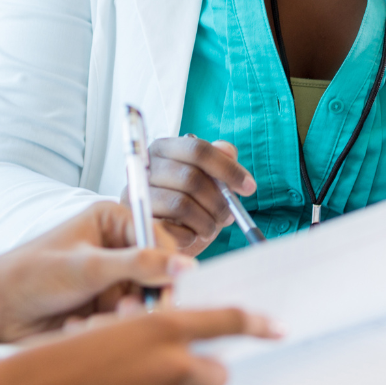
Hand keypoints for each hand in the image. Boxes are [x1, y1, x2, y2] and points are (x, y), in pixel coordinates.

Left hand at [0, 201, 191, 340]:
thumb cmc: (31, 276)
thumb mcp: (87, 267)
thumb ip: (138, 265)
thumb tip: (186, 267)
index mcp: (114, 221)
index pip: (162, 243)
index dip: (169, 271)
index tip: (169, 295)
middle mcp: (118, 247)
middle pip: (158, 275)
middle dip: (142, 297)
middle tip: (123, 309)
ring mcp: (113, 279)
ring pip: (144, 302)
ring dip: (123, 316)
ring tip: (93, 319)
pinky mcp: (107, 306)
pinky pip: (128, 320)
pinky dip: (111, 327)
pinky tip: (83, 326)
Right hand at [0, 307, 277, 384]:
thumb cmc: (54, 360)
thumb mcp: (106, 327)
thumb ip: (147, 330)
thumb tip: (171, 335)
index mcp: (161, 327)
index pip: (226, 320)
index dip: (256, 323)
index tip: (275, 329)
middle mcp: (172, 366)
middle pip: (216, 375)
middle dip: (197, 377)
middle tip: (164, 376)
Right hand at [129, 136, 255, 254]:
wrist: (163, 236)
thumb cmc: (188, 202)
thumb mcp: (208, 179)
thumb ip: (220, 160)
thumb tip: (228, 150)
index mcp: (164, 148)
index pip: (198, 149)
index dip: (227, 168)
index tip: (249, 187)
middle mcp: (146, 168)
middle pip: (190, 178)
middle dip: (218, 201)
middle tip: (229, 215)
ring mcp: (136, 195)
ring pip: (181, 205)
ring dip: (206, 222)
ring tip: (211, 228)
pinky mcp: (136, 223)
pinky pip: (170, 230)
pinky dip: (189, 236)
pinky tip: (191, 236)